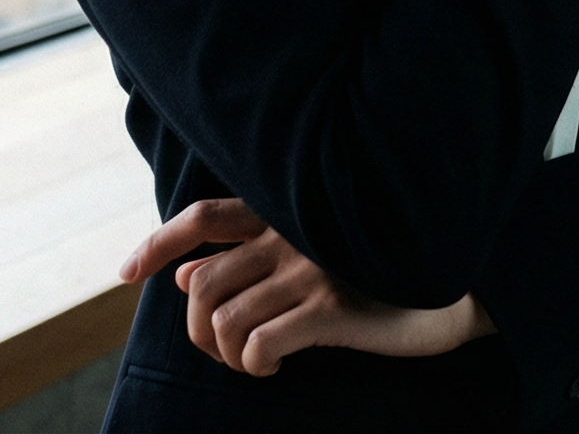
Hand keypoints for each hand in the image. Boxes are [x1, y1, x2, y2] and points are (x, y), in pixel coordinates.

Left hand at [123, 198, 494, 375]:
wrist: (452, 290)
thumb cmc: (377, 275)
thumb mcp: (311, 259)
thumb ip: (252, 259)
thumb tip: (187, 273)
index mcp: (286, 213)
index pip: (204, 216)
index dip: (158, 243)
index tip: (127, 273)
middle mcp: (293, 233)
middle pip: (203, 281)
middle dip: (195, 329)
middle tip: (222, 349)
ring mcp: (312, 268)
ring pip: (221, 317)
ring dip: (224, 353)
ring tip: (253, 359)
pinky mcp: (332, 306)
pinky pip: (256, 342)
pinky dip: (252, 363)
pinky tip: (276, 364)